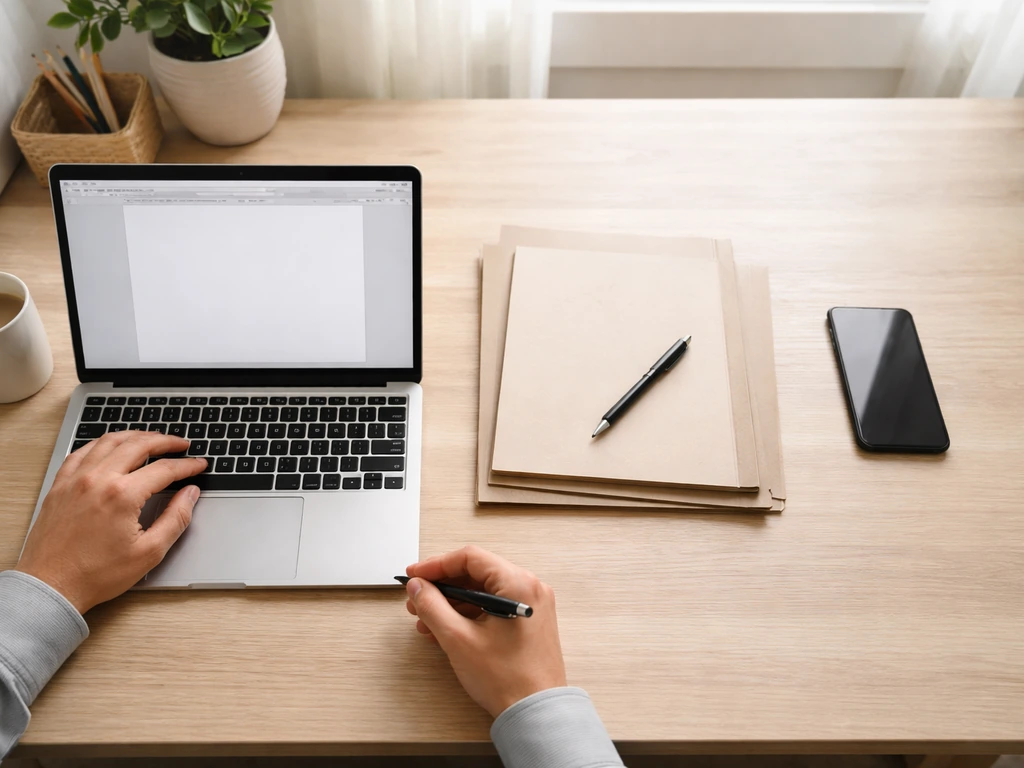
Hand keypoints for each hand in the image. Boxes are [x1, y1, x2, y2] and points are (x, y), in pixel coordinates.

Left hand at [16, 431, 206, 614]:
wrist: (51, 586)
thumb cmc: (95, 574)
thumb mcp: (148, 552)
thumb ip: (175, 519)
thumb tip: (190, 494)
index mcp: (122, 496)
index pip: (164, 469)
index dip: (187, 465)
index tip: (198, 465)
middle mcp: (98, 479)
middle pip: (139, 445)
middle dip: (166, 441)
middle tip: (181, 444)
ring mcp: (75, 479)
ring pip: (110, 441)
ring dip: (135, 436)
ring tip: (151, 438)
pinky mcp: (60, 485)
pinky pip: (82, 451)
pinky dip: (102, 444)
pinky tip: (111, 447)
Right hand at [404, 545, 566, 717]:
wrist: (536, 713)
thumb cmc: (508, 679)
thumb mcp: (458, 639)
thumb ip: (433, 606)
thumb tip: (418, 587)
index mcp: (518, 584)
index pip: (470, 558)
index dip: (436, 564)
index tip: (414, 575)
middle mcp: (529, 588)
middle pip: (476, 573)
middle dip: (442, 587)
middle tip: (416, 599)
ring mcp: (530, 606)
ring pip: (483, 592)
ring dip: (452, 603)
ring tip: (425, 619)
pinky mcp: (527, 622)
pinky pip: (492, 607)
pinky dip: (468, 615)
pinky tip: (444, 629)